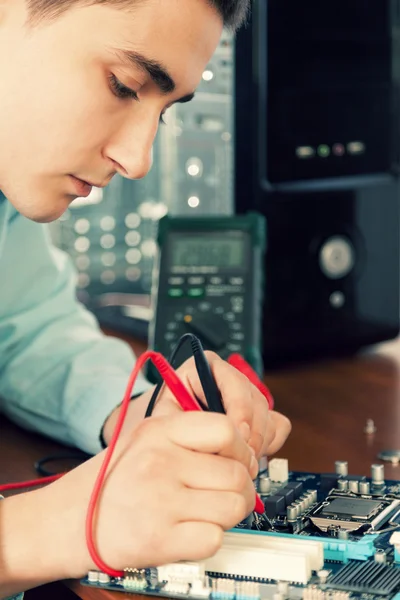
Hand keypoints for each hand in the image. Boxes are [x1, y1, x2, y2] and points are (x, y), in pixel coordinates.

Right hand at [41, 411, 257, 577]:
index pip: (227, 429)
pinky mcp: (158, 540)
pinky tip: (187, 532)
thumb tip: (245, 451)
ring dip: (227, 514)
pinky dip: (208, 539)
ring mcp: (159, 501)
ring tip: (205, 512)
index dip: (242, 449)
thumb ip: (192, 437)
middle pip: (237, 474)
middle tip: (225, 494)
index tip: (239, 461)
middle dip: (240, 489)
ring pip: (233, 507)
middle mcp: (159, 461)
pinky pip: (214, 539)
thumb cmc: (112, 479)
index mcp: (159, 430)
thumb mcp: (146, 439)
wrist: (66, 520)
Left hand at [146, 351, 290, 457]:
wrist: (165, 428)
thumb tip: (206, 429)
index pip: (233, 382)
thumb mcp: (164, 416)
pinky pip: (277, 425)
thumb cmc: (163, 420)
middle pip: (255, 400)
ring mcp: (245, 396)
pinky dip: (269, 443)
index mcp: (204, 367)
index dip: (239, 409)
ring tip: (241, 462)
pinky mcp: (257, 414)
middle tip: (241, 457)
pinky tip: (250, 455)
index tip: (237, 434)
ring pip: (268, 415)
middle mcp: (228, 377)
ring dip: (259, 441)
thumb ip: (182, 420)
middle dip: (251, 432)